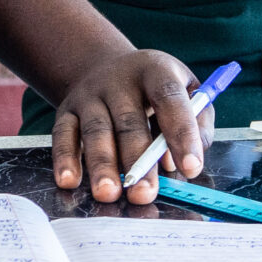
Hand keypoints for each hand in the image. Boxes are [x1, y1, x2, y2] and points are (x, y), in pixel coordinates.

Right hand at [50, 47, 210, 204]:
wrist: (107, 67)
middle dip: (137, 160)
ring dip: (101, 164)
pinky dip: (65, 158)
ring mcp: (90, 94)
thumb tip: (189, 162)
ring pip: (96, 131)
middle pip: (129, 121)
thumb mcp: (186, 90)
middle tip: (144, 194)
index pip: (170, 99)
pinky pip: (64, 134)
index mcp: (155, 70)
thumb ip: (198, 123)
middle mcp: (119, 80)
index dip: (182, 133)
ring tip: (108, 193)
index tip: (191, 168)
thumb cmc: (156, 91)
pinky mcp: (67, 110)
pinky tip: (69, 181)